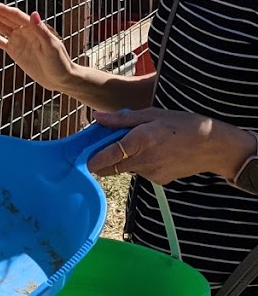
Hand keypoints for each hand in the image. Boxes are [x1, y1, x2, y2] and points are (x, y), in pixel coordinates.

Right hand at [0, 0, 74, 94]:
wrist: (60, 78)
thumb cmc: (60, 62)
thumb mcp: (51, 46)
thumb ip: (41, 30)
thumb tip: (34, 14)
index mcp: (32, 27)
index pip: (12, 14)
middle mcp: (23, 30)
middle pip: (2, 17)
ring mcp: (18, 40)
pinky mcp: (14, 50)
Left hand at [90, 109, 257, 184]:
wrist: (211, 146)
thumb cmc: (182, 124)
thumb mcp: (151, 114)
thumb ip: (121, 119)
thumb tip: (96, 117)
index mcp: (139, 140)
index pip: (107, 157)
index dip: (91, 160)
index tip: (83, 159)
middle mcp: (143, 160)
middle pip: (111, 167)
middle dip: (103, 160)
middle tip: (106, 147)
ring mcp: (151, 173)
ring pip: (126, 169)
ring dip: (125, 159)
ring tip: (140, 144)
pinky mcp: (159, 181)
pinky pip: (141, 172)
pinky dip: (140, 164)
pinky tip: (154, 153)